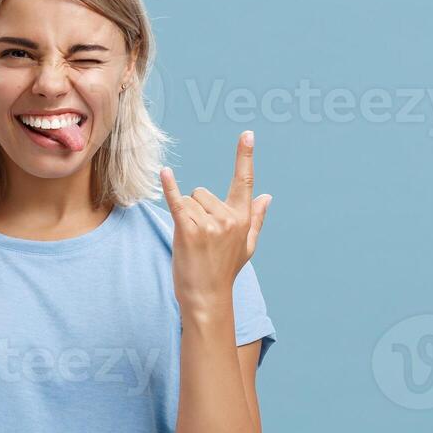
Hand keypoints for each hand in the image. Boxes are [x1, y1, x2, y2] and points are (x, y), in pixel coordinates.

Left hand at [161, 130, 271, 311]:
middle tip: (201, 238)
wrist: (207, 297)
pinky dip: (170, 187)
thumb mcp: (247, 245)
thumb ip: (256, 218)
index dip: (245, 156)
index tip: (247, 134)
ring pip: (189, 201)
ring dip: (185, 217)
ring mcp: (209, 224)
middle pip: (203, 192)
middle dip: (197, 209)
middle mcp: (228, 218)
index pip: (244, 181)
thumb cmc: (225, 271)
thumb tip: (267, 196)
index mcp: (242, 219)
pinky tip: (165, 172)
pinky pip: (177, 202)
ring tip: (192, 242)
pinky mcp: (188, 230)